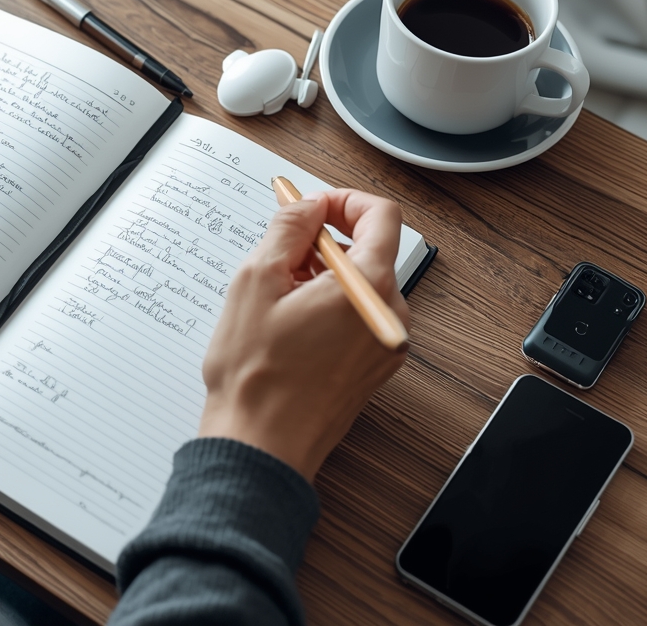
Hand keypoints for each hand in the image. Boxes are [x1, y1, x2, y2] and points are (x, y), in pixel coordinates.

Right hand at [197, 190, 410, 481]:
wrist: (261, 445)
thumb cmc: (256, 376)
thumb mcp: (257, 280)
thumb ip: (289, 227)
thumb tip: (307, 204)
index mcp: (371, 287)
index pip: (381, 215)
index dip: (342, 201)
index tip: (310, 207)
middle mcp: (390, 316)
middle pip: (369, 251)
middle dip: (324, 244)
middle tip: (279, 258)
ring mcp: (385, 344)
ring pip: (361, 286)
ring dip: (322, 278)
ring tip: (277, 301)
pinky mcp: (373, 366)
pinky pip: (358, 318)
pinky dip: (328, 308)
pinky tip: (290, 327)